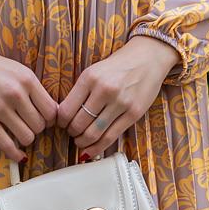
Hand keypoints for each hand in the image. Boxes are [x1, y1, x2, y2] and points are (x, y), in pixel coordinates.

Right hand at [0, 34, 57, 162]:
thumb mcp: (19, 71)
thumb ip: (35, 89)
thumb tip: (53, 113)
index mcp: (27, 80)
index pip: (51, 111)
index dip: (50, 119)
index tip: (44, 120)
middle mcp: (16, 94)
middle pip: (40, 125)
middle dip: (37, 128)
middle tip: (28, 123)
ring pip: (27, 137)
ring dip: (26, 138)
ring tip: (20, 131)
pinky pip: (6, 144)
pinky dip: (15, 154)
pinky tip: (19, 156)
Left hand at [55, 37, 180, 157]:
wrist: (147, 58)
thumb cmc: (117, 66)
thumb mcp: (94, 71)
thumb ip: (80, 92)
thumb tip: (63, 116)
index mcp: (89, 78)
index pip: (66, 110)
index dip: (61, 122)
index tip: (62, 124)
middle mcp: (104, 90)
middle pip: (78, 124)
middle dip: (72, 133)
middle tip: (72, 133)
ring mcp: (120, 103)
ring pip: (93, 133)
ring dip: (83, 142)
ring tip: (81, 141)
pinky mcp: (133, 113)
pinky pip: (111, 137)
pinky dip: (98, 147)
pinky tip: (91, 150)